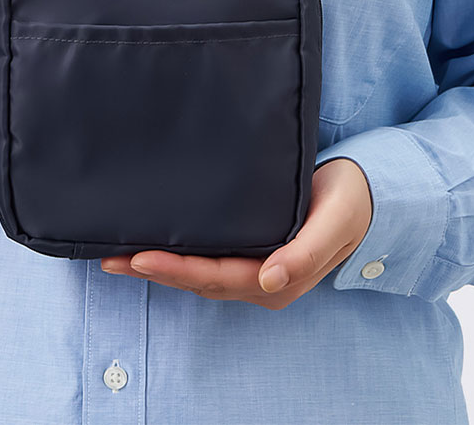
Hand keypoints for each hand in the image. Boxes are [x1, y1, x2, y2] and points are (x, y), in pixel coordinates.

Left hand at [101, 158, 372, 309]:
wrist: (362, 193)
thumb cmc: (348, 202)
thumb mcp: (333, 223)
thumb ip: (305, 253)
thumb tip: (269, 281)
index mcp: (279, 279)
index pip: (217, 278)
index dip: (177, 271)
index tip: (140, 257)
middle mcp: (261, 280)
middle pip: (198, 281)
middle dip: (154, 271)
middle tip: (111, 258)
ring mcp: (254, 269)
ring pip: (197, 274)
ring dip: (158, 266)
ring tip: (118, 255)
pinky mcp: (249, 251)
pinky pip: (206, 260)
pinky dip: (176, 256)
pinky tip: (154, 245)